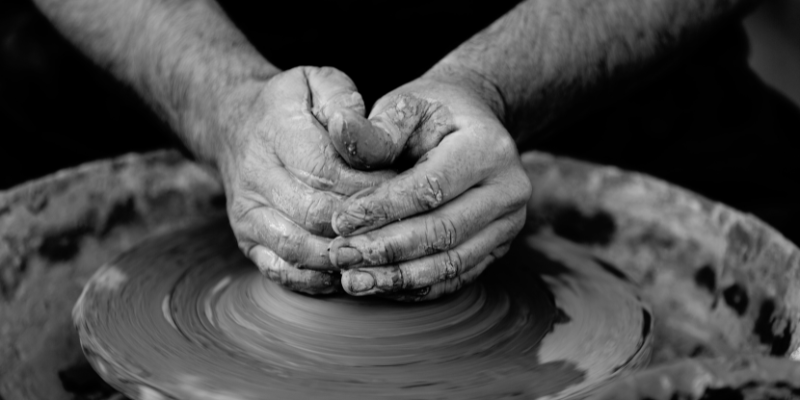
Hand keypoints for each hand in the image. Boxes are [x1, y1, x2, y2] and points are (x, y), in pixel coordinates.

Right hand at [216, 66, 392, 293]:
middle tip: (403, 228)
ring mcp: (247, 214)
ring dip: (345, 257)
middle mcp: (255, 177)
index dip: (370, 189)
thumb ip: (344, 102)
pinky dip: (319, 280)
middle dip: (365, 226)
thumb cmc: (294, 105)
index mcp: (276, 133)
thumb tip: (358, 132)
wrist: (237, 125)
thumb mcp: (319, 82)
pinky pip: (282, 272)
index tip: (404, 191)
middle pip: (317, 215)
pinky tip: (350, 270)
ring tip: (383, 253)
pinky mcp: (247, 241)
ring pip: (301, 250)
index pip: (327, 172)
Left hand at [327, 69, 530, 300]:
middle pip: (444, 231)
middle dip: (387, 249)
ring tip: (354, 281)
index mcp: (489, 147)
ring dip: (399, 277)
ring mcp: (508, 224)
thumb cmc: (430, 114)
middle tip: (341, 256)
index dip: (384, 208)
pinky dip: (416, 287)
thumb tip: (340, 129)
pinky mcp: (497, 248)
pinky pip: (456, 277)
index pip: (431, 188)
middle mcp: (509, 189)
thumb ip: (376, 130)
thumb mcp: (406, 107)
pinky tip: (380, 287)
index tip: (340, 222)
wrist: (470, 124)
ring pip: (451, 263)